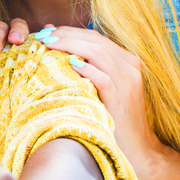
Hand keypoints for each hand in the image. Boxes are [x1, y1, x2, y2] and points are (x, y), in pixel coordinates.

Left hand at [36, 26, 159, 171]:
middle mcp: (130, 66)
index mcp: (126, 60)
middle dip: (65, 35)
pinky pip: (103, 78)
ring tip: (48, 44)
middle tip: (41, 35)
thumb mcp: (101, 86)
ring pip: (98, 52)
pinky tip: (68, 64)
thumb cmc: (113, 116)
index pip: (94, 37)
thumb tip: (55, 41)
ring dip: (70, 45)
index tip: (45, 31)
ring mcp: (128, 82)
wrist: (138, 148)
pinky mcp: (122, 98)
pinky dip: (86, 69)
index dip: (69, 31)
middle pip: (94, 40)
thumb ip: (86, 64)